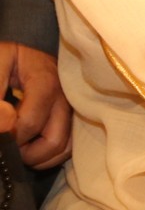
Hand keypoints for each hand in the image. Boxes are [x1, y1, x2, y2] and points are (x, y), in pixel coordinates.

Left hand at [2, 41, 71, 167]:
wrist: (21, 52)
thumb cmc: (5, 60)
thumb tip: (6, 126)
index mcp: (46, 80)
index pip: (31, 122)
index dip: (10, 137)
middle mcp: (66, 95)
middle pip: (55, 139)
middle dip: (27, 154)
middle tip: (7, 148)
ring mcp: (72, 106)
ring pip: (65, 146)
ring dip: (39, 157)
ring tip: (18, 150)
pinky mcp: (72, 114)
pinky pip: (68, 144)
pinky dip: (49, 155)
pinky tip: (30, 149)